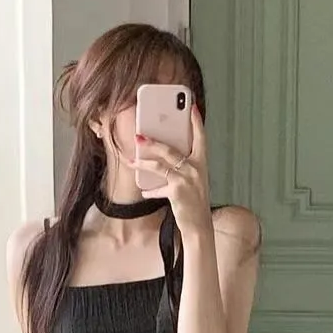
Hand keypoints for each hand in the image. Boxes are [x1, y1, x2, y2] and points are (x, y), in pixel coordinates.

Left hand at [130, 105, 210, 235]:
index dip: (196, 122)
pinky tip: (145, 191)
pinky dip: (150, 190)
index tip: (191, 106)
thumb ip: (182, 168)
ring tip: (131, 160)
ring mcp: (186, 179)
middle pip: (170, 149)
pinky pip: (158, 186)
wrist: (199, 225)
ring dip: (142, 162)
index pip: (200, 138)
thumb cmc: (194, 202)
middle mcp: (195, 168)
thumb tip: (161, 158)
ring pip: (159, 165)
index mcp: (201, 163)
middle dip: (152, 141)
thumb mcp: (193, 182)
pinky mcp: (177, 191)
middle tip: (138, 135)